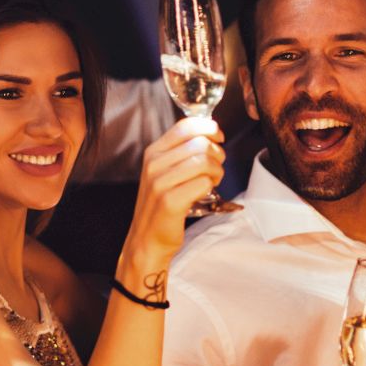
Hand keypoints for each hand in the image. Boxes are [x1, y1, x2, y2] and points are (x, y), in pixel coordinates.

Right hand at [120, 117, 224, 270]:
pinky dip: (210, 187)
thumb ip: (183, 151)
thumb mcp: (165, 171)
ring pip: (204, 162)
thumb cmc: (162, 204)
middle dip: (217, 155)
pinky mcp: (169, 202)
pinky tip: (205, 193)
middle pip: (200, 143)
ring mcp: (159, 183)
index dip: (208, 128)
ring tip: (212, 181)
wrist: (147, 239)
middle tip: (216, 169)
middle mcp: (154, 164)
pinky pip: (203, 183)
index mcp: (153, 152)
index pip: (185, 126)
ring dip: (217, 172)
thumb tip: (210, 131)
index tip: (218, 137)